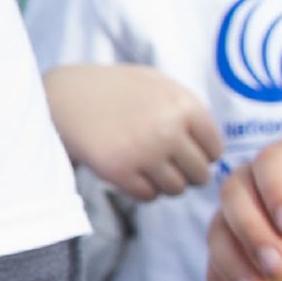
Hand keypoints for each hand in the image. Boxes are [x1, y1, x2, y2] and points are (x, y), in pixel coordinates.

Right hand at [44, 64, 222, 200]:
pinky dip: (143, 189)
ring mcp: (144, 152)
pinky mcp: (121, 171)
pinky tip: (131, 172)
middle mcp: (169, 129)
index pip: (215, 150)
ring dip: (164, 183)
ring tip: (148, 168)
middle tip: (166, 164)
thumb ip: (189, 111)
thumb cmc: (115, 90)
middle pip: (200, 175)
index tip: (183, 151)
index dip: (201, 154)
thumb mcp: (157, 84)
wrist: (65, 97)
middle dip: (185, 173)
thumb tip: (216, 153)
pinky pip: (149, 196)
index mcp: (184, 105)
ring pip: (176, 189)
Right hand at [204, 137, 281, 280]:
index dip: (276, 191)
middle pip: (236, 192)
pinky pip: (217, 262)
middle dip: (252, 234)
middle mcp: (272, 182)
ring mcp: (254, 216)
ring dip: (233, 266)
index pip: (275, 161)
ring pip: (220, 229)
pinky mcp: (245, 250)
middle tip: (280, 268)